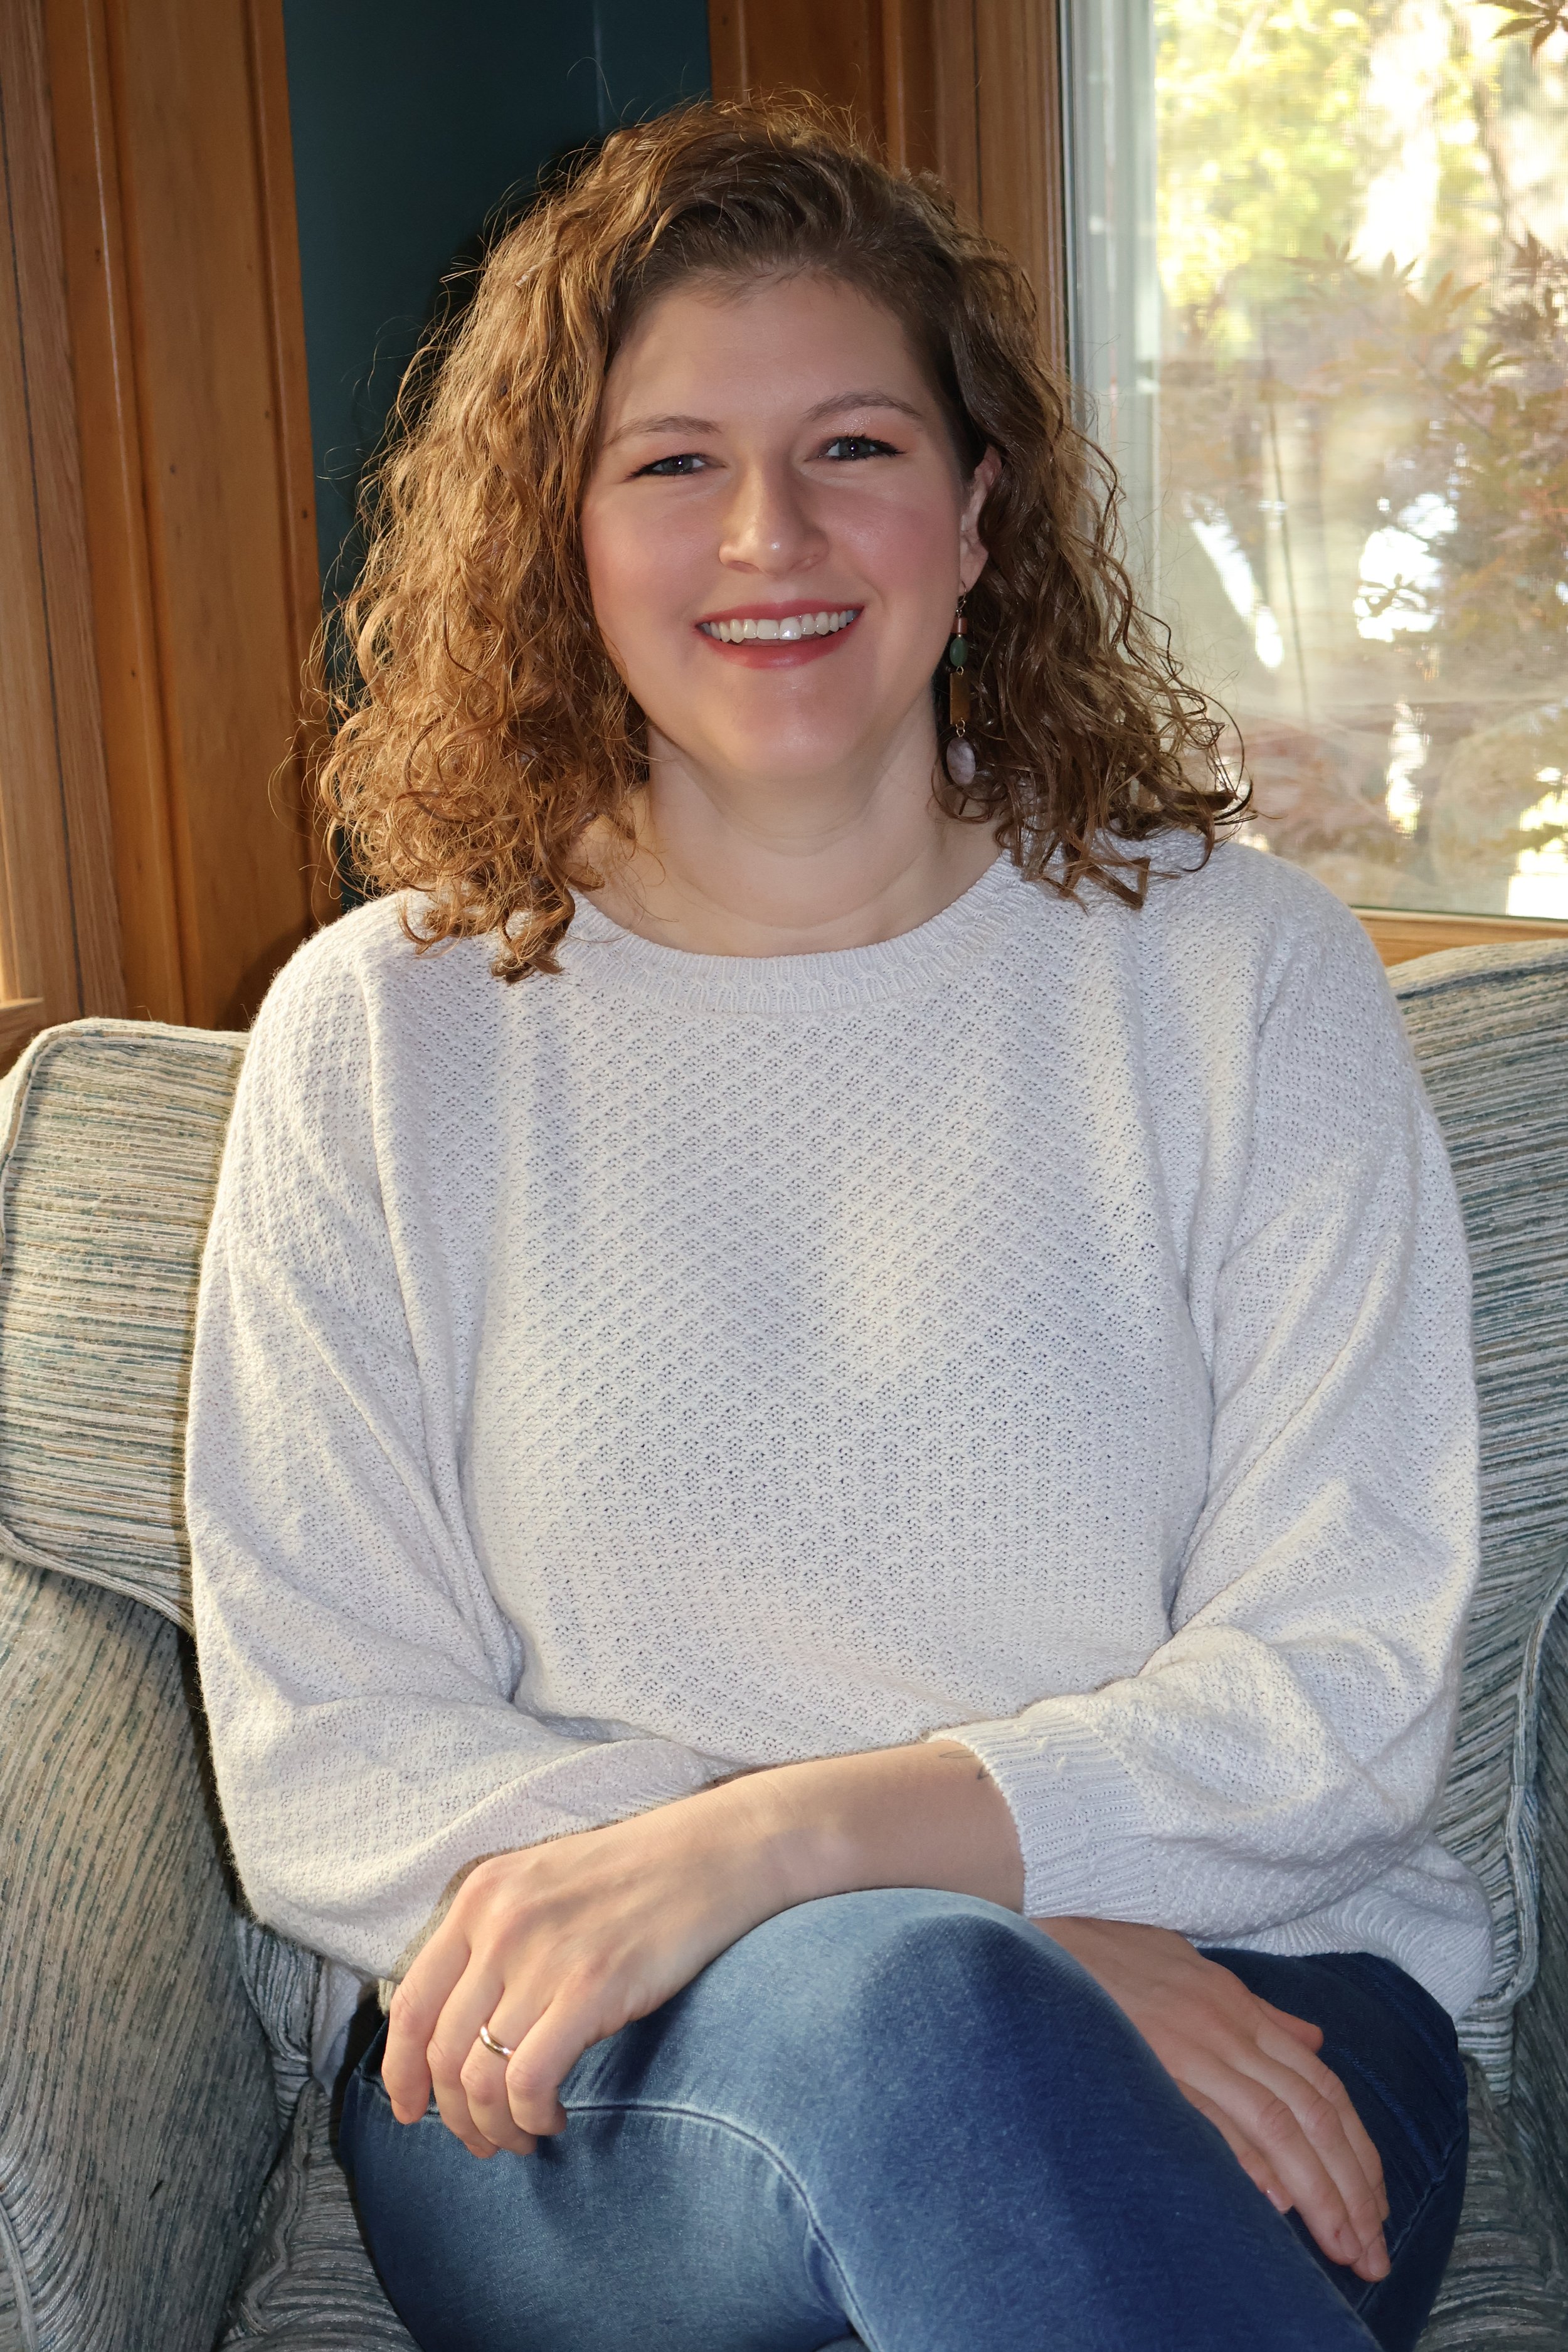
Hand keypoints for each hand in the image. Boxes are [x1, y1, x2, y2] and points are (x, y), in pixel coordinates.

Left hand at [382, 1739, 1021, 2157]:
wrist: (723, 1850)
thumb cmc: (642, 1875)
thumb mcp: (548, 1886)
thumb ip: (498, 1940)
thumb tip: (462, 2027)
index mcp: (482, 1894)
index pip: (408, 2001)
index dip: (400, 2071)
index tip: (411, 2111)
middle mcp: (499, 1921)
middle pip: (440, 2050)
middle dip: (454, 2114)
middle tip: (484, 2141)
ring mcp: (543, 1952)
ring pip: (479, 2075)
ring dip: (495, 2126)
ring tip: (524, 2135)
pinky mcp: (591, 1985)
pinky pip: (528, 2081)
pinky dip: (531, 2117)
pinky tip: (554, 2119)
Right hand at [1036, 1916, 1389, 2281]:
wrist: (1044, 1927)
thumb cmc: (1113, 1951)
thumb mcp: (1196, 1967)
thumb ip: (1258, 2013)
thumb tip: (1313, 2043)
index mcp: (1239, 2008)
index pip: (1321, 2087)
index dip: (1358, 2151)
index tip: (1375, 2208)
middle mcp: (1225, 2028)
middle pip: (1312, 2115)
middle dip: (1351, 2189)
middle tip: (1373, 2253)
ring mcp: (1188, 2045)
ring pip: (1277, 2123)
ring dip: (1319, 2192)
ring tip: (1343, 2246)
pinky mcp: (1148, 2061)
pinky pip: (1210, 2117)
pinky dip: (1247, 2161)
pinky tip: (1274, 2204)